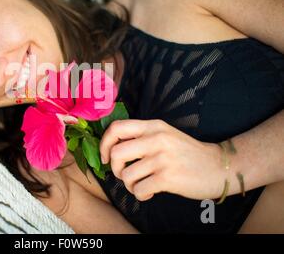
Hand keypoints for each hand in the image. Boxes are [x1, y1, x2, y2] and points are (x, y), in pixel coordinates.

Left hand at [99, 119, 228, 200]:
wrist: (218, 167)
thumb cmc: (187, 154)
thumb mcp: (164, 135)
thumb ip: (142, 137)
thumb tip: (112, 149)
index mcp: (153, 126)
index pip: (116, 128)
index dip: (104, 144)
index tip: (105, 157)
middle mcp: (156, 139)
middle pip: (116, 154)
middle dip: (115, 169)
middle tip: (126, 174)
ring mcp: (162, 158)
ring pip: (126, 175)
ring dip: (129, 185)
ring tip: (141, 185)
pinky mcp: (168, 177)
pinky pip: (139, 189)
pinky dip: (140, 195)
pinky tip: (150, 192)